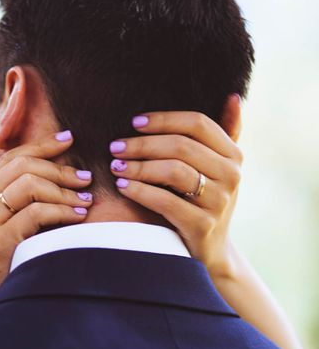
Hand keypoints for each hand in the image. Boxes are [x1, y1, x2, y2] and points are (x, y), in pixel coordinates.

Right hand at [0, 132, 92, 322]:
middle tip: (84, 177)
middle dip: (58, 168)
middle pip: (21, 166)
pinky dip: (62, 211)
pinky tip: (78, 215)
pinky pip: (36, 213)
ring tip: (85, 199)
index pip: (9, 156)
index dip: (41, 145)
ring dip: (64, 190)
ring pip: (30, 185)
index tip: (69, 140)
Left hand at [109, 95, 242, 279]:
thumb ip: (223, 134)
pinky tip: (123, 186)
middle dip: (142, 144)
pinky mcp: (202, 225)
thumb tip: (233, 97)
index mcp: (233, 155)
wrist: (210, 251)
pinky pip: (165, 201)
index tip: (134, 123)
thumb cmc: (203, 201)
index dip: (164, 120)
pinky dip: (140, 191)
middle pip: (181, 146)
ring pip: (173, 171)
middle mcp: (232, 175)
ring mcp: (219, 202)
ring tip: (116, 165)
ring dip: (138, 166)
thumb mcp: (217, 168)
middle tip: (115, 146)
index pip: (197, 124)